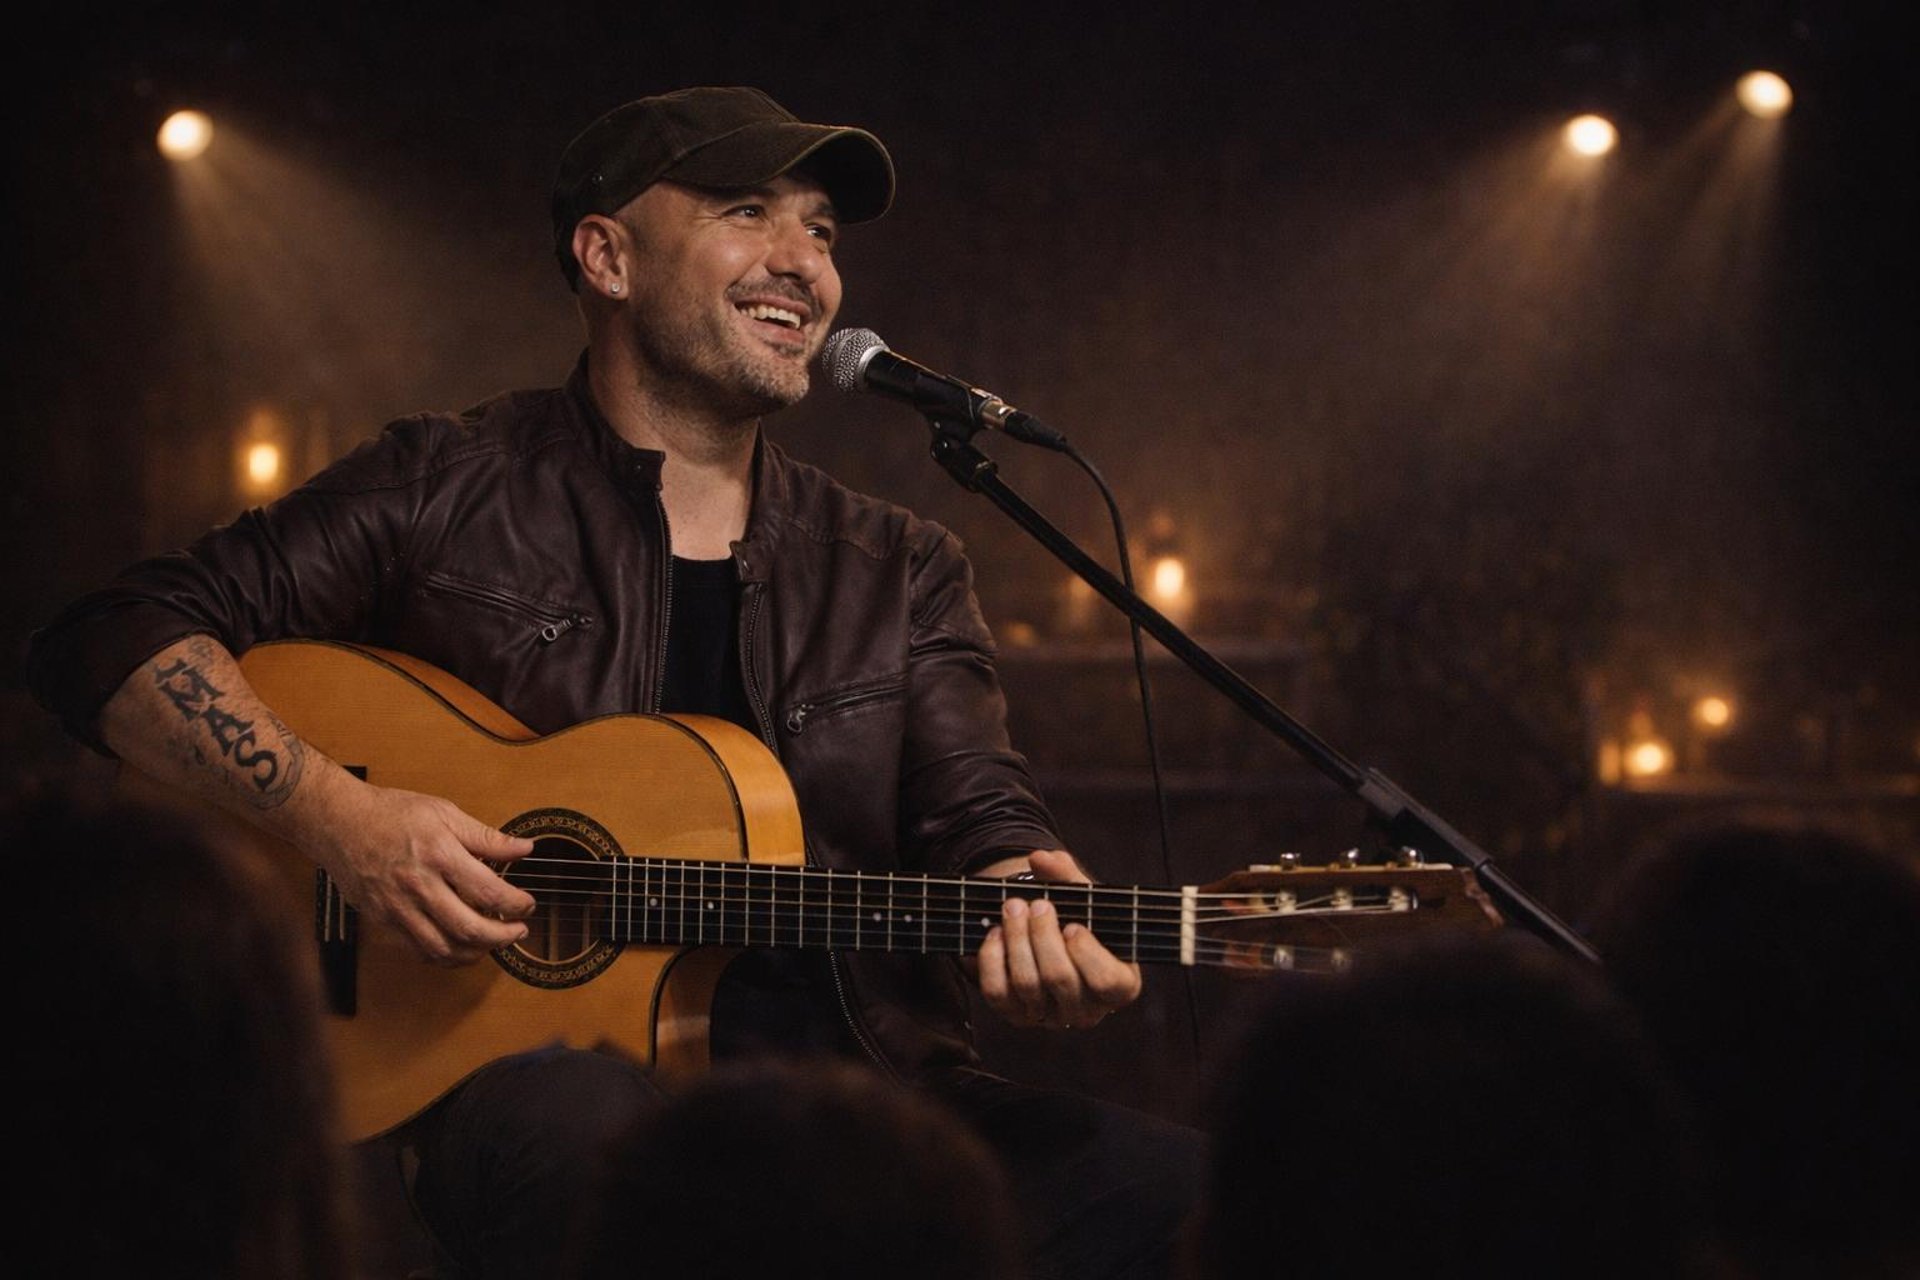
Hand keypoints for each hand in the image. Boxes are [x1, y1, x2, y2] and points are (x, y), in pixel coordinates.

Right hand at [300, 773, 535, 965]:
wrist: (338, 822)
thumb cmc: (392, 813)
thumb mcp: (445, 813)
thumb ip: (487, 837)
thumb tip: (524, 849)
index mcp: (439, 854)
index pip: (488, 892)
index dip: (516, 904)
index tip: (527, 904)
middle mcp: (418, 885)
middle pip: (468, 928)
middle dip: (502, 937)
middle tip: (519, 931)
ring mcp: (397, 906)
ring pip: (443, 948)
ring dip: (475, 953)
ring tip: (493, 942)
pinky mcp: (383, 919)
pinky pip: (418, 950)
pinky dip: (445, 955)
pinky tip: (460, 946)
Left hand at [969, 849, 1142, 1030]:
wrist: (1053, 941)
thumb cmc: (1080, 921)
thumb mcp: (1085, 899)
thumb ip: (1069, 876)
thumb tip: (1040, 858)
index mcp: (1119, 985)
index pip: (1109, 982)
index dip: (1088, 954)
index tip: (1073, 925)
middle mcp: (1086, 1009)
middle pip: (1060, 979)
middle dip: (1042, 936)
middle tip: (1035, 904)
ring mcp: (1050, 1016)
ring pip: (1027, 985)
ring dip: (1016, 940)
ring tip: (1012, 908)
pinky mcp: (1017, 1015)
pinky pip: (997, 994)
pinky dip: (991, 960)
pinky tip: (995, 933)